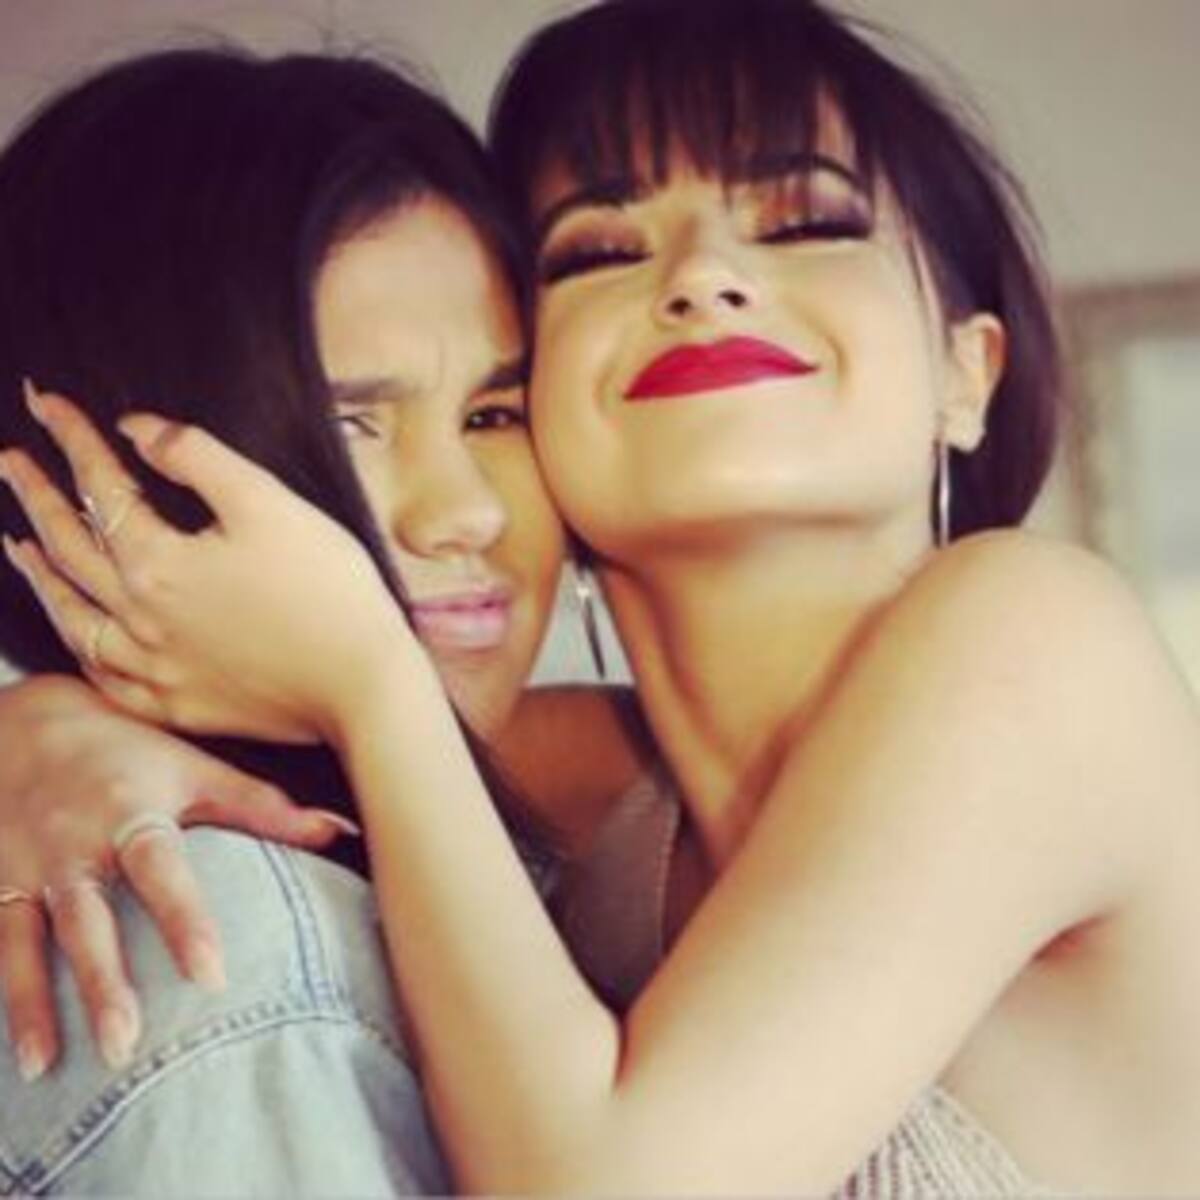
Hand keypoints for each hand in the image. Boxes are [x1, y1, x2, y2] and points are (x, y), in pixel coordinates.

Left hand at [0, 387, 414, 741]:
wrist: (363, 686)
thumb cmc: (328, 590)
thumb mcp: (271, 504)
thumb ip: (199, 458)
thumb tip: (138, 429)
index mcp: (159, 562)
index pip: (101, 485)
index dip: (71, 438)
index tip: (46, 403)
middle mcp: (141, 617)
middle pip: (71, 547)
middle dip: (36, 495)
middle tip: (10, 462)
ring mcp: (155, 669)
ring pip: (74, 617)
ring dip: (40, 576)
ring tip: (18, 546)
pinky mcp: (178, 706)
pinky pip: (105, 680)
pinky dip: (78, 651)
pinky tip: (76, 637)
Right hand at [0, 674, 355, 1077]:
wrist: (24, 723)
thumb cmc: (133, 752)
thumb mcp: (195, 769)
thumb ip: (263, 807)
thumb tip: (340, 831)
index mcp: (131, 814)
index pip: (161, 870)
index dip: (184, 920)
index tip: (211, 975)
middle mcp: (74, 847)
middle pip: (87, 921)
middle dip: (102, 983)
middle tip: (125, 1044)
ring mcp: (28, 873)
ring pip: (30, 944)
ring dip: (35, 1007)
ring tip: (47, 1065)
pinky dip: (5, 1000)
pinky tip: (15, 1063)